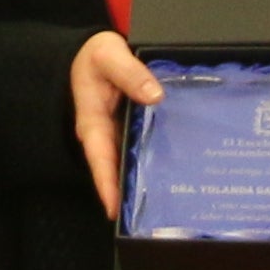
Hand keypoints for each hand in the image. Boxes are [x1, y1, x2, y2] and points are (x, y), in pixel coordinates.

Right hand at [66, 31, 162, 220]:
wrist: (94, 52)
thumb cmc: (96, 55)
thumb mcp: (109, 56)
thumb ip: (130, 73)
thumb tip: (155, 96)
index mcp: (93, 122)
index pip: (99, 158)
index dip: (106, 184)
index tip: (114, 208)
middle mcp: (104, 135)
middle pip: (115, 170)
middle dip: (128, 193)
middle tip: (147, 218)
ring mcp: (118, 135)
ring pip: (129, 163)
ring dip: (143, 180)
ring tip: (167, 203)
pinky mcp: (130, 130)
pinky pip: (141, 149)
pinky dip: (153, 160)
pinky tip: (176, 170)